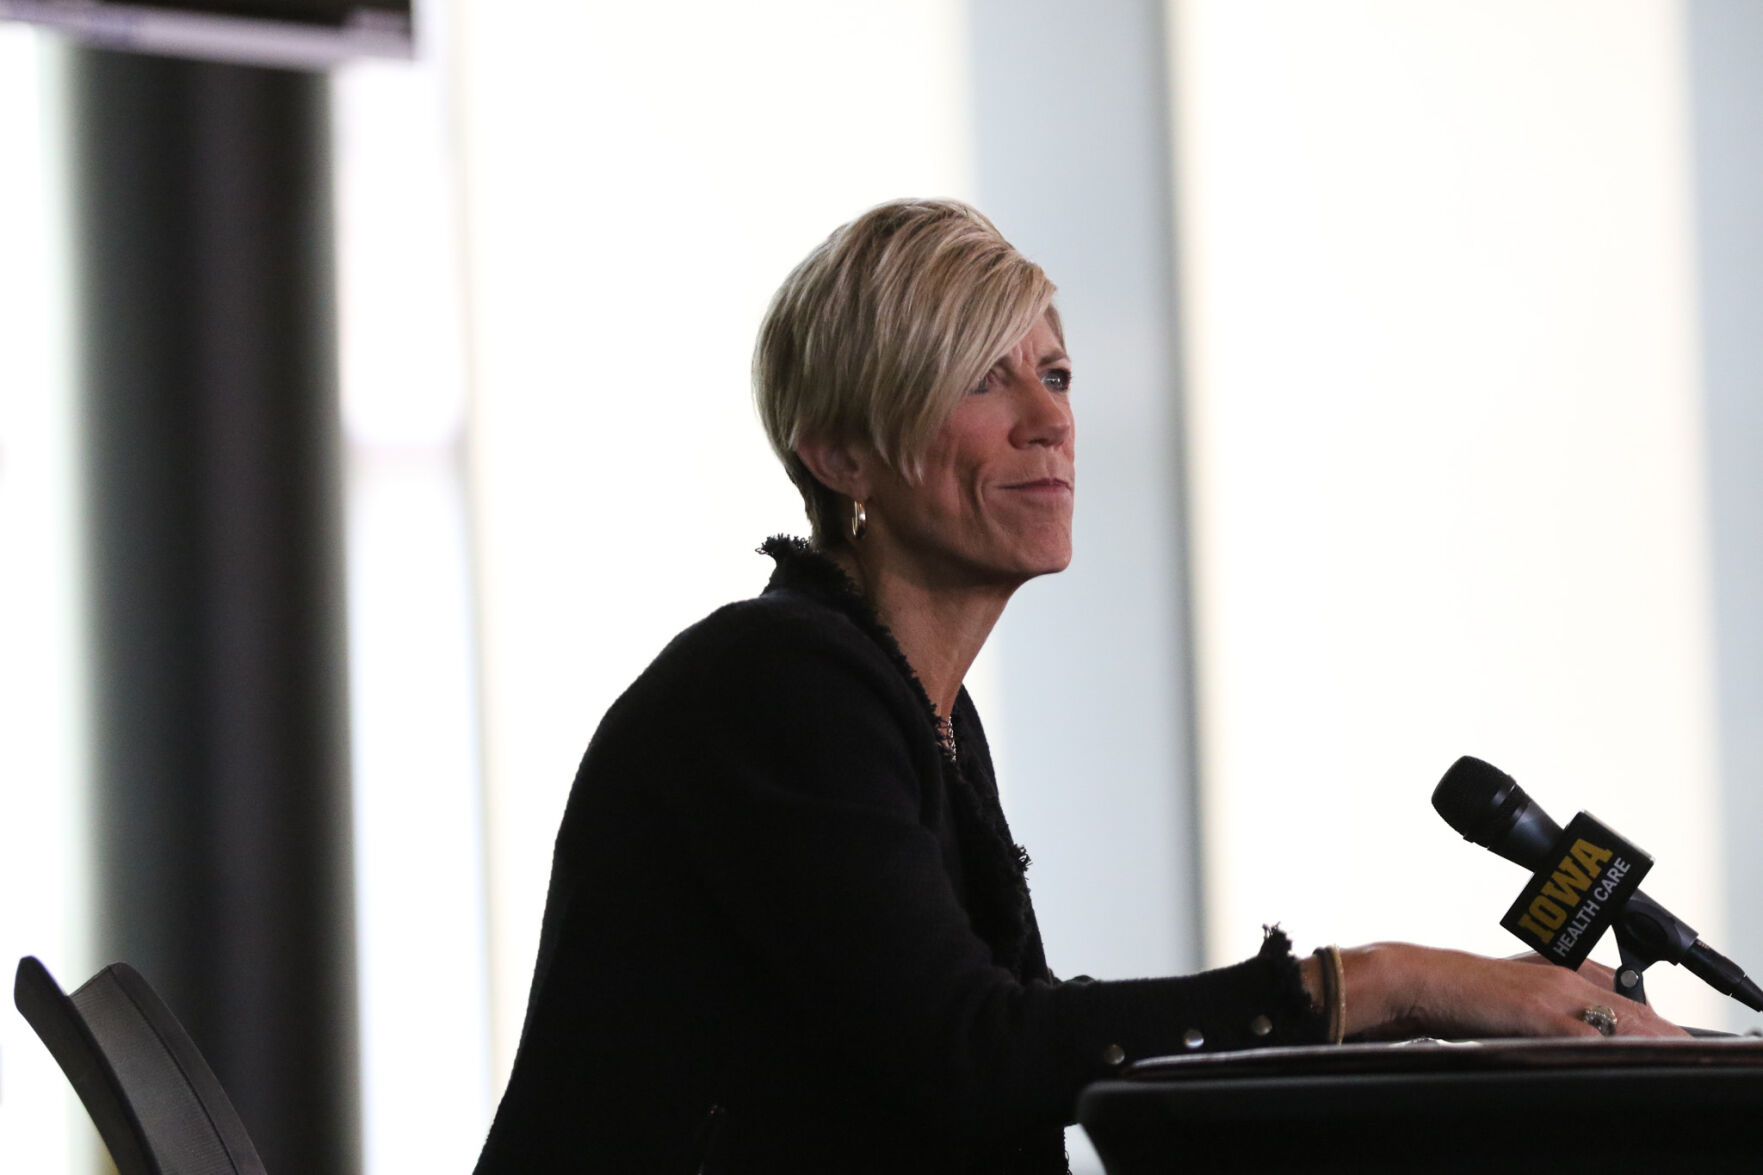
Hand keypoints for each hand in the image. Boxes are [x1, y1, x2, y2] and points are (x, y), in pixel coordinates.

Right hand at [1320, 942, 1687, 1039]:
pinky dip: (1615, 1046)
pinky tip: (1632, 1059)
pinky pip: (1590, 1034)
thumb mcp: (1507, 994)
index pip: (1623, 989)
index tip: (1667, 1037)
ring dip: (1653, 1040)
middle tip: (1685, 1052)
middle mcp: (1563, 975)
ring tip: (1674, 1057)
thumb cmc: (1454, 993)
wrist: (1417, 980)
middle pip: (1636, 1005)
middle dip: (1664, 1032)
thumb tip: (1560, 1031)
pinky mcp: (1539, 1012)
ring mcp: (1554, 991)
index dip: (1651, 1016)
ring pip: (1624, 1018)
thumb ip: (1539, 1005)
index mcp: (1558, 969)